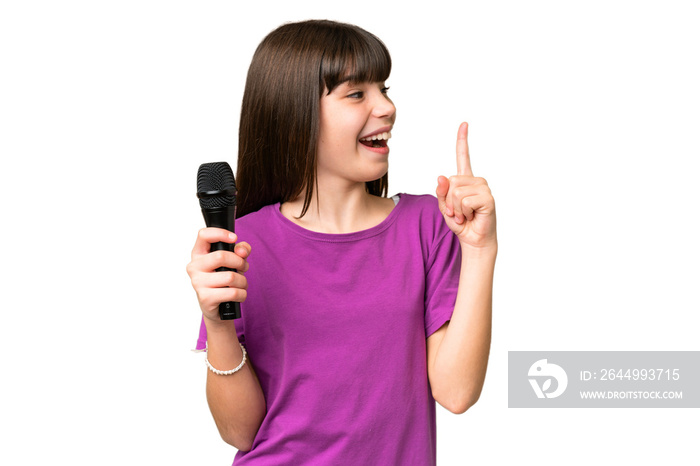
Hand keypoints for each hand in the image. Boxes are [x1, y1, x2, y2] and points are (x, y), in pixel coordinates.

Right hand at [186, 227, 250, 324]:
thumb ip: (241, 251)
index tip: (233, 238)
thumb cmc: (223, 280)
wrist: (215, 306)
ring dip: (243, 281)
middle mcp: (194, 267)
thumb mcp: (233, 262)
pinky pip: (232, 293)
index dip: (220, 233)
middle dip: (239, 262)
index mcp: (199, 254)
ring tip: (241, 284)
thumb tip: (242, 251)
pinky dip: (242, 294)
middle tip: (243, 267)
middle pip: (221, 256)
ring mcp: (198, 283)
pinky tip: (239, 294)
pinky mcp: (205, 298)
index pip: (203, 235)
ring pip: (230, 277)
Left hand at [436, 122, 496, 249]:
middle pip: (451, 181)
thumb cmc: (461, 223)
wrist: (474, 240)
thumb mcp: (444, 207)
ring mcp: (483, 188)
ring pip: (456, 192)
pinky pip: (464, 200)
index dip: (463, 140)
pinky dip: (463, 212)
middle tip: (458, 212)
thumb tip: (441, 177)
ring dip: (455, 208)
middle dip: (448, 201)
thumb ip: (441, 193)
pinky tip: (471, 216)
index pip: (463, 156)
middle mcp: (475, 181)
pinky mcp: (487, 198)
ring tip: (465, 215)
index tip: (464, 124)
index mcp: (465, 180)